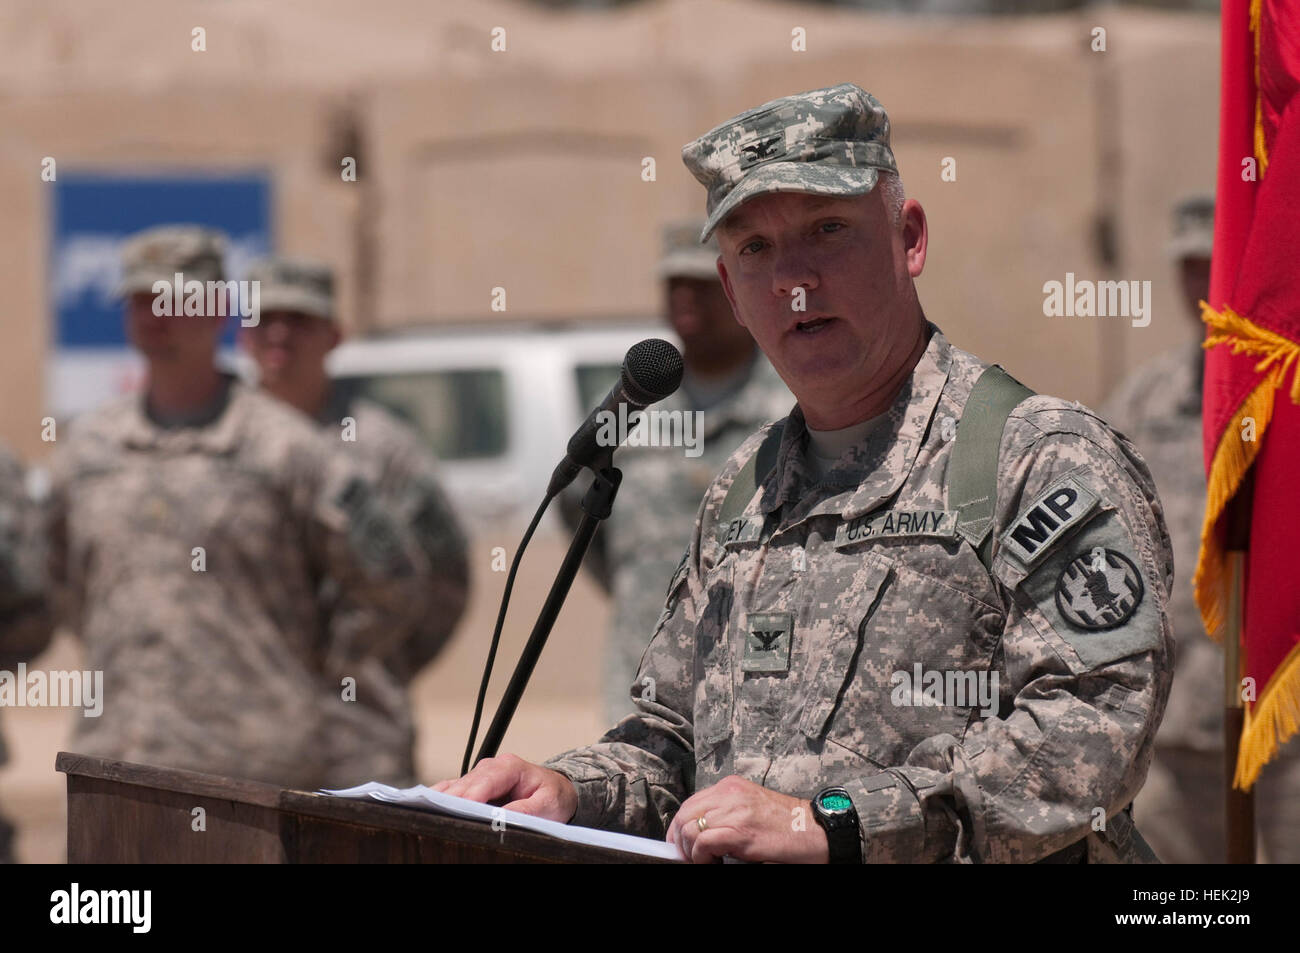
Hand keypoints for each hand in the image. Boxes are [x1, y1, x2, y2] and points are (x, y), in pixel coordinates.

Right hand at [433, 753, 578, 822]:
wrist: (556, 792)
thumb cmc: (552, 797)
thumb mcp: (547, 805)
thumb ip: (525, 811)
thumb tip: (500, 817)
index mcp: (510, 767)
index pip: (485, 781)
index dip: (470, 796)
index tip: (459, 810)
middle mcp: (491, 767)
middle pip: (465, 784)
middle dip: (452, 800)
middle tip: (438, 817)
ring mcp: (480, 776)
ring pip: (455, 787)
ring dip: (442, 800)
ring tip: (427, 813)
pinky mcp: (473, 786)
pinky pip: (451, 790)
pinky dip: (440, 799)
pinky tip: (428, 808)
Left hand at [666, 775, 830, 862]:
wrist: (816, 831)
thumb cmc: (786, 825)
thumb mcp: (750, 809)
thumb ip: (726, 812)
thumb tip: (699, 831)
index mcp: (730, 787)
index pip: (690, 803)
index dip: (679, 827)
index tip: (680, 845)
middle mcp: (729, 794)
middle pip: (684, 815)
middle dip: (680, 840)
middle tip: (689, 857)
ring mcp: (734, 811)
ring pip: (689, 829)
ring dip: (691, 851)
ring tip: (706, 861)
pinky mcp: (740, 832)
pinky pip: (703, 843)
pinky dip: (701, 857)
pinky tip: (714, 863)